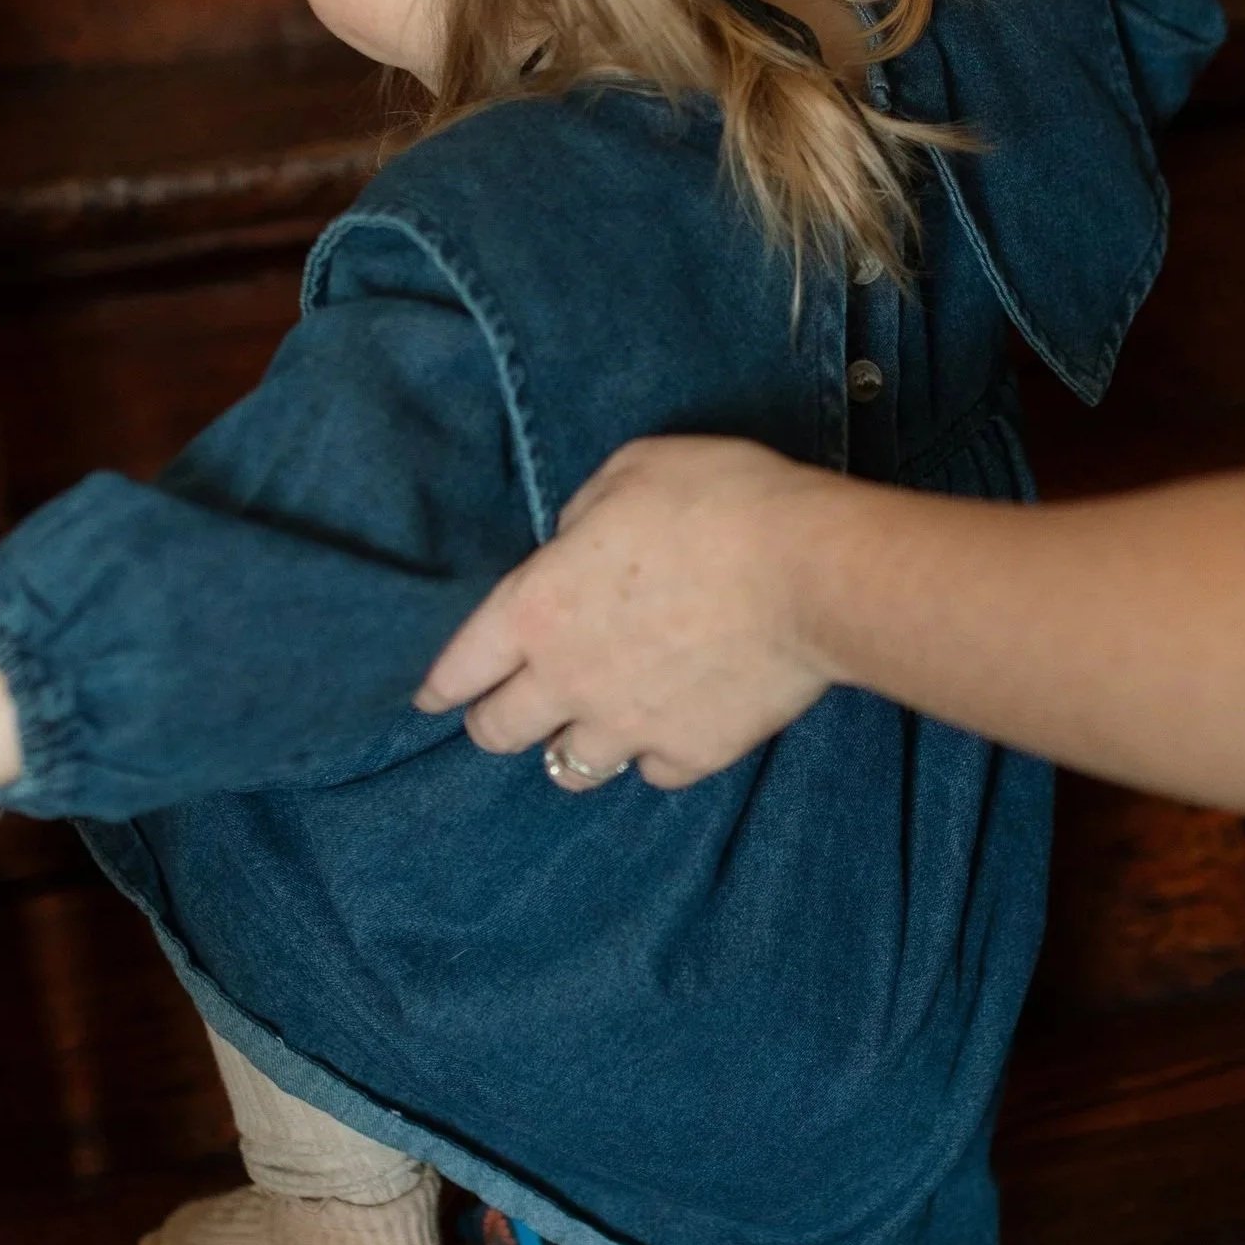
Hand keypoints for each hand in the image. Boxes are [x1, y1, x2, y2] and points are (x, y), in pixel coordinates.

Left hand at [417, 438, 843, 787]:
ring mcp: (629, 726)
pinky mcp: (692, 753)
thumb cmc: (719, 503)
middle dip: (497, 722)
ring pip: (571, 768)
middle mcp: (568, 679)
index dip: (441, 685)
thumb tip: (576, 541)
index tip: (433, 698)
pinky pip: (655, 772)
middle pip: (500, 732)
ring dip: (573, 747)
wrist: (811, 572)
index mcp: (537, 609)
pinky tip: (671, 730)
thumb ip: (583, 514)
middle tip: (510, 711)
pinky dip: (656, 755)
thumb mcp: (630, 472)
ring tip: (591, 726)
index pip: (461, 665)